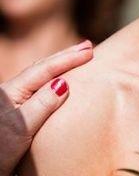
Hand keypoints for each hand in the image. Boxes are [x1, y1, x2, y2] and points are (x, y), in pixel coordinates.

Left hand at [0, 40, 92, 175]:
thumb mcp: (21, 127)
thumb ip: (42, 104)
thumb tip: (63, 83)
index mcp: (13, 92)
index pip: (45, 70)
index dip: (67, 59)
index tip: (88, 51)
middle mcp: (15, 96)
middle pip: (43, 70)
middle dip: (66, 58)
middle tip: (88, 47)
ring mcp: (18, 107)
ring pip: (42, 81)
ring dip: (61, 69)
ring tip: (78, 60)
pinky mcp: (22, 120)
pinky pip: (43, 96)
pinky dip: (56, 87)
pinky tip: (63, 88)